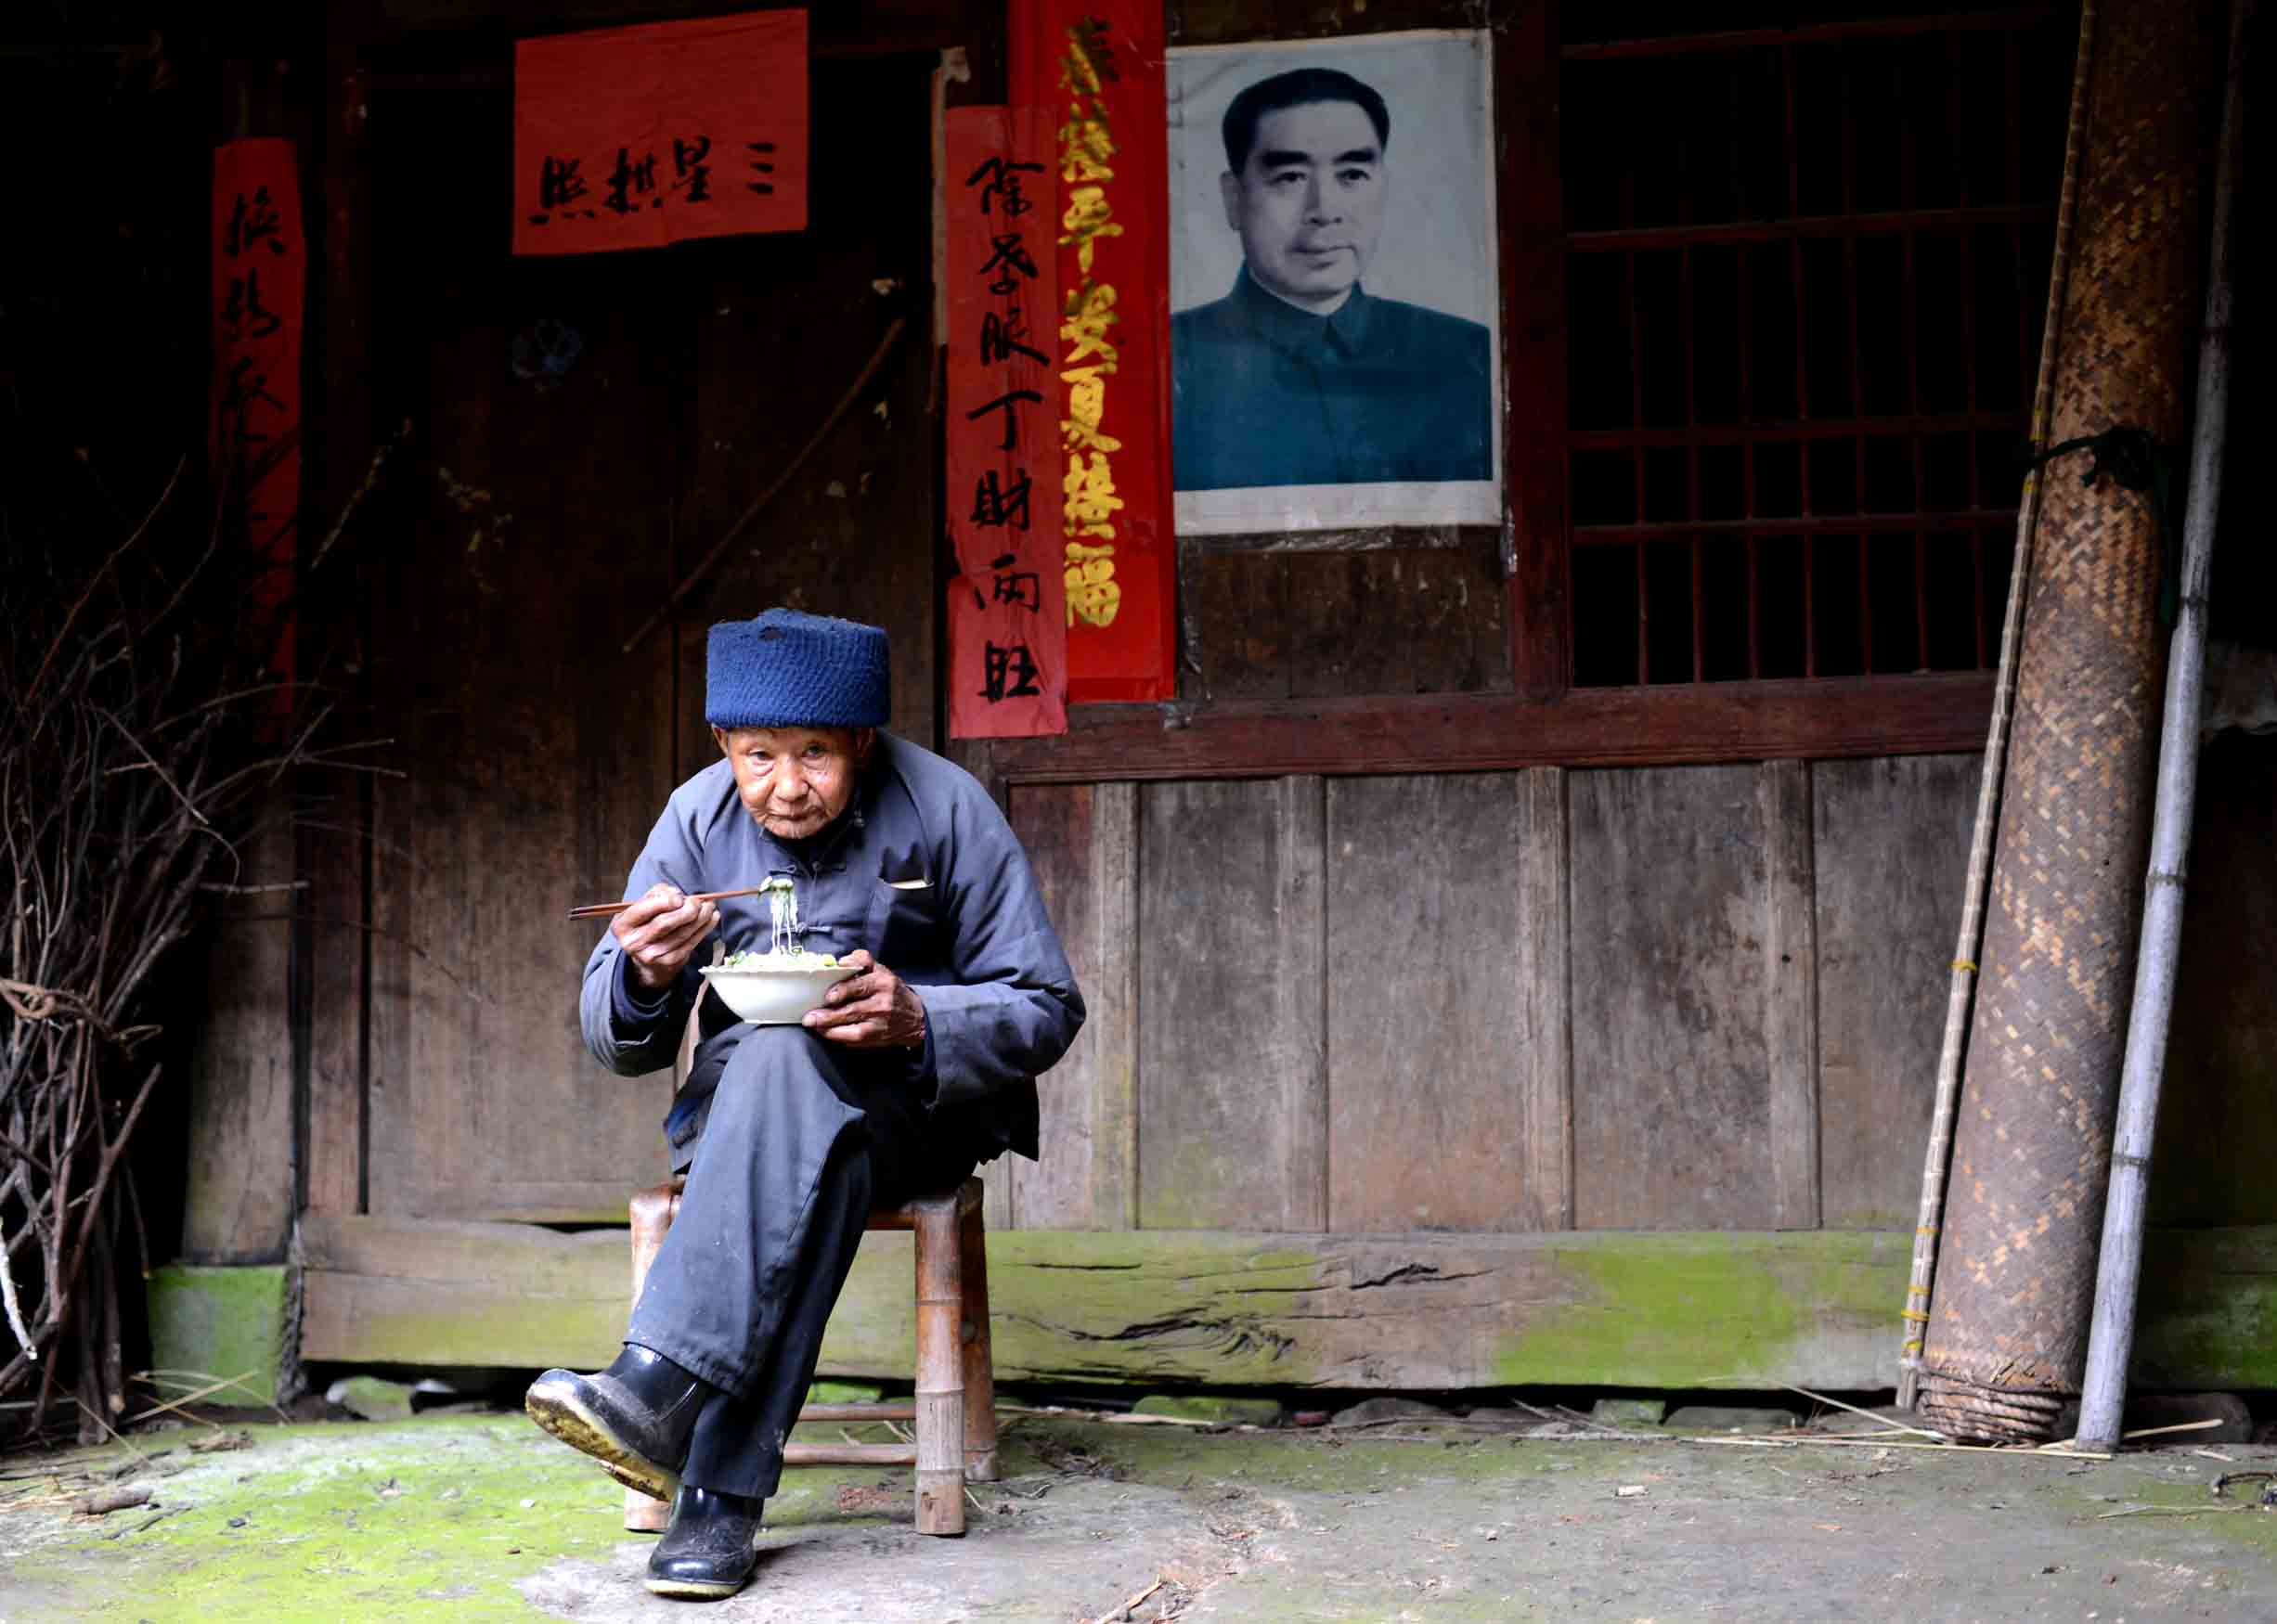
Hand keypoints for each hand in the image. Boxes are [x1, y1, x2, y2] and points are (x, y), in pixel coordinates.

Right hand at [612, 883, 719, 994]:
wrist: (648, 953)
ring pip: (681, 934)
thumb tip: (678, 895)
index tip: (679, 897)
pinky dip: (704, 929)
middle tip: (698, 902)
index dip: (663, 902)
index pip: (642, 911)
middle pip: (664, 924)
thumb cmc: (647, 921)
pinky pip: (690, 943)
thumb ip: (658, 893)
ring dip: (700, 918)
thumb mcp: (643, 905)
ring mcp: (652, 955)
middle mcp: (634, 943)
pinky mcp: (669, 962)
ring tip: (709, 907)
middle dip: (685, 910)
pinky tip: (712, 918)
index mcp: (623, 925)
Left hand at [802, 949, 926, 1049]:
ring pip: (851, 1026)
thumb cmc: (890, 990)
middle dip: (829, 1013)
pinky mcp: (875, 1037)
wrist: (914, 1018)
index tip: (828, 995)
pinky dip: (836, 1035)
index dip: (843, 990)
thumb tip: (841, 961)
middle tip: (810, 1015)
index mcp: (883, 982)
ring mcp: (879, 1022)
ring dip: (828, 1025)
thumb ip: (862, 961)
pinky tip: (824, 1031)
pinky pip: (853, 1038)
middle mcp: (883, 1003)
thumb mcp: (881, 970)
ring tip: (812, 1023)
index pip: (861, 985)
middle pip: (853, 1009)